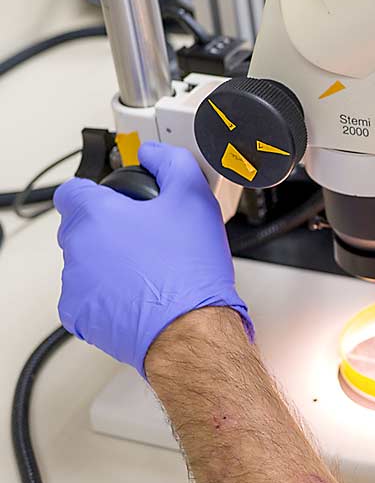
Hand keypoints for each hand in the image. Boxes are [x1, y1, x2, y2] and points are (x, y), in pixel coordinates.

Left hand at [54, 141, 251, 375]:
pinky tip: (138, 295)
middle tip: (144, 237)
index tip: (116, 201)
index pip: (72, 190)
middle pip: (81, 227)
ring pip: (85, 262)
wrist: (191, 329)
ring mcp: (75, 284)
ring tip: (147, 270)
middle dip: (107, 229)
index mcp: (95, 215)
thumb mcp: (194, 198)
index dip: (96, 192)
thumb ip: (170, 161)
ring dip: (107, 262)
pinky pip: (87, 297)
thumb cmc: (189, 271)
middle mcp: (76, 248)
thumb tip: (155, 153)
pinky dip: (107, 295)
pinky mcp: (80, 316)